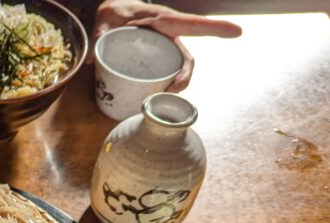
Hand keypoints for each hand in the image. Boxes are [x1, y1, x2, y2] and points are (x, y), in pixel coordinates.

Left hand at [92, 1, 241, 91]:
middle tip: (174, 90)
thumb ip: (100, 34)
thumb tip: (93, 57)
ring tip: (157, 102)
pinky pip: (164, 76)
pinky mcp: (155, 61)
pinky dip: (161, 90)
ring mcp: (163, 51)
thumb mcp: (106, 19)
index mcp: (162, 21)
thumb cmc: (115, 12)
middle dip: (185, 77)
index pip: (192, 25)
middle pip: (185, 59)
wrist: (112, 14)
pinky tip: (150, 101)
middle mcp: (168, 37)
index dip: (213, 28)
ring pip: (177, 70)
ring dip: (174, 88)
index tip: (236, 31)